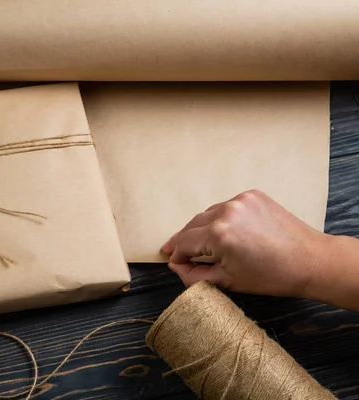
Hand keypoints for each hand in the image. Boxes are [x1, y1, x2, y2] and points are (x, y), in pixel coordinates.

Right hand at [161, 190, 328, 297]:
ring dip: (200, 228)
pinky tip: (220, 230)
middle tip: (173, 250)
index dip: (176, 254)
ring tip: (196, 242)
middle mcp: (226, 211)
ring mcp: (240, 200)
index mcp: (218, 234)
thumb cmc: (272, 275)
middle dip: (182, 240)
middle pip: (192, 225)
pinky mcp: (252, 195)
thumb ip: (195, 275)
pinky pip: (226, 206)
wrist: (311, 260)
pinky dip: (220, 218)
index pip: (184, 242)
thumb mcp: (228, 281)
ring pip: (208, 214)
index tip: (173, 261)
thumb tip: (176, 266)